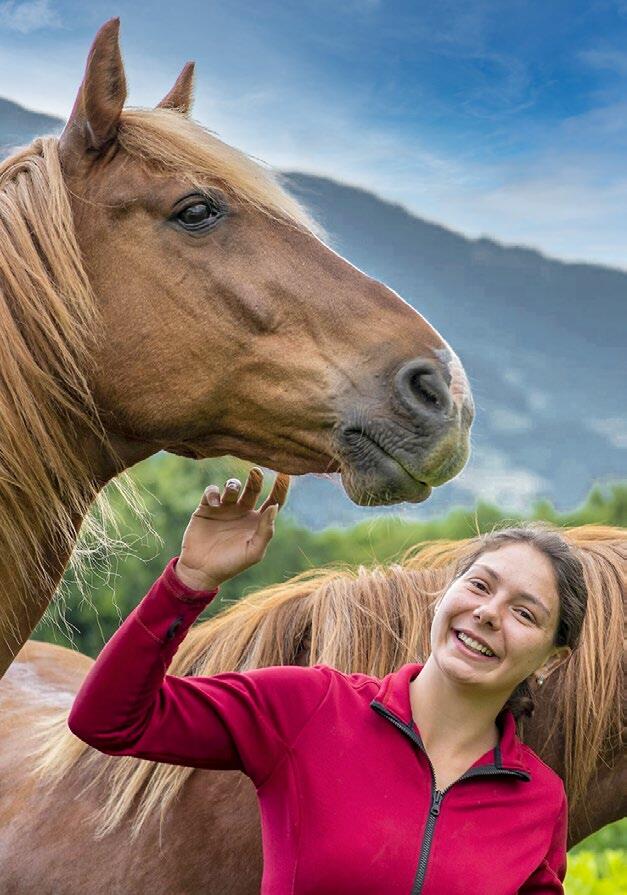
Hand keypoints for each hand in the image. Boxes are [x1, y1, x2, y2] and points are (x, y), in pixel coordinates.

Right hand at [175, 467, 289, 589]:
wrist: (201, 571)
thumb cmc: (231, 564)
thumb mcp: (254, 552)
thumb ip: (266, 531)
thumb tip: (274, 507)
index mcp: (257, 521)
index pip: (273, 500)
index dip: (280, 488)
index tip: (285, 474)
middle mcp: (243, 511)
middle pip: (253, 488)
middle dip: (256, 479)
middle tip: (256, 472)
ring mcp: (225, 508)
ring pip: (232, 486)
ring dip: (234, 485)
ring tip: (232, 490)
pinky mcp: (206, 508)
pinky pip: (211, 492)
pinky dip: (214, 492)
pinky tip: (215, 503)